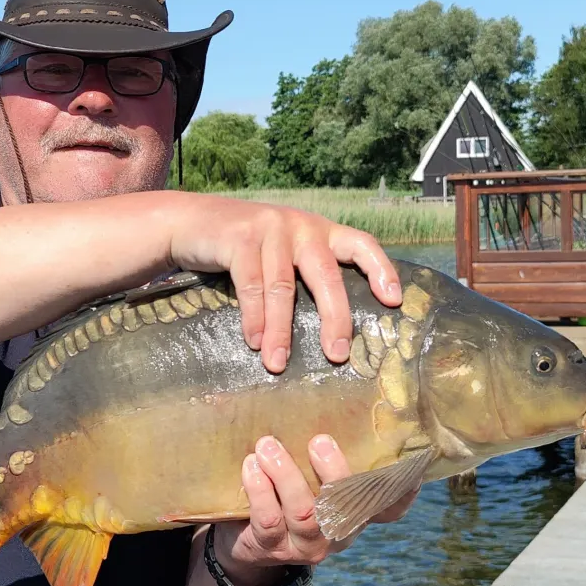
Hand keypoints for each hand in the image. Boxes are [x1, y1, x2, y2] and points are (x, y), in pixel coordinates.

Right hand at [166, 194, 400, 373]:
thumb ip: (304, 274)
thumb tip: (330, 331)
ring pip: (283, 288)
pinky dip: (253, 317)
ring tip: (278, 363)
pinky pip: (251, 284)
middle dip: (334, 318)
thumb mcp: (282, 251)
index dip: (381, 270)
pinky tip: (253, 341)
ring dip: (280, 330)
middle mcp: (301, 226)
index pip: (361, 244)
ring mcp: (270, 229)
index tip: (393, 301)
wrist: (192, 221)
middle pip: (326, 275)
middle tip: (337, 355)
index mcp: (320, 231)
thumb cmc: (245, 247)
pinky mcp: (240, 238)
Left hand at [210, 434, 418, 585]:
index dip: (401, 491)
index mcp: (352, 510)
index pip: (388, 506)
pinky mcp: (271, 548)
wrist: (244, 538)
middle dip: (334, 471)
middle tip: (318, 440)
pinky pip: (269, 520)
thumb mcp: (309, 477)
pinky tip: (251, 466)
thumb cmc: (283, 494)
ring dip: (286, 474)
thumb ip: (322, 455)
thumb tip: (330, 396)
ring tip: (267, 445)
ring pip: (305, 513)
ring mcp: (305, 544)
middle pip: (347, 506)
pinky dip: (259, 490)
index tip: (411, 470)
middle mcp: (336, 530)